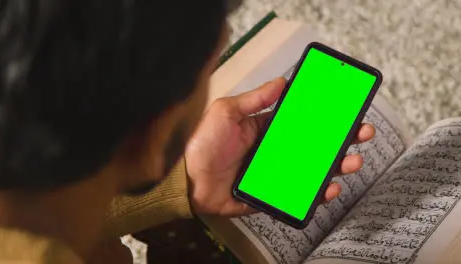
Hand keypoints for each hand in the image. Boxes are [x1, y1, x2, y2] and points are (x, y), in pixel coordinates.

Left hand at [185, 77, 374, 216]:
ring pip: (312, 170)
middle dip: (341, 141)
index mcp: (266, 129)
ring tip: (351, 161)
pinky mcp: (270, 195)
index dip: (325, 118)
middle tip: (361, 135)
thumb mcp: (227, 112)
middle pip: (314, 146)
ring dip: (335, 166)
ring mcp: (274, 173)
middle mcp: (273, 151)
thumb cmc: (203, 143)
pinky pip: (297, 195)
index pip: (303, 122)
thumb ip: (255, 99)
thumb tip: (282, 81)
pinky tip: (328, 187)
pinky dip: (316, 193)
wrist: (185, 179)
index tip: (347, 112)